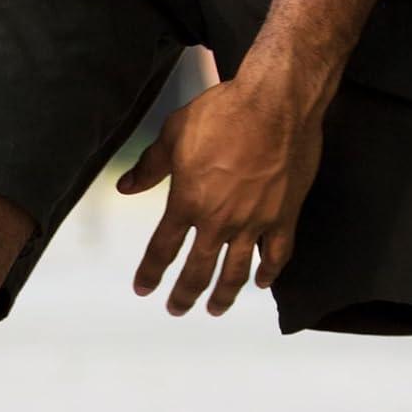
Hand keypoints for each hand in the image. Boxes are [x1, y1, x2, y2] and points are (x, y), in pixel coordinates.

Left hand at [119, 76, 323, 315]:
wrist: (276, 100)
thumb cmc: (223, 112)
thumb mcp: (174, 135)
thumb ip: (150, 167)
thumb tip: (126, 187)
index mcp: (187, 203)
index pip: (162, 249)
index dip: (150, 273)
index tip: (143, 289)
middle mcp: (219, 220)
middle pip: (197, 270)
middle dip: (184, 294)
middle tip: (177, 310)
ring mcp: (254, 221)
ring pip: (236, 271)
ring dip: (224, 295)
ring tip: (215, 309)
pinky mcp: (285, 214)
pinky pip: (277, 253)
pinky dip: (269, 272)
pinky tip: (261, 283)